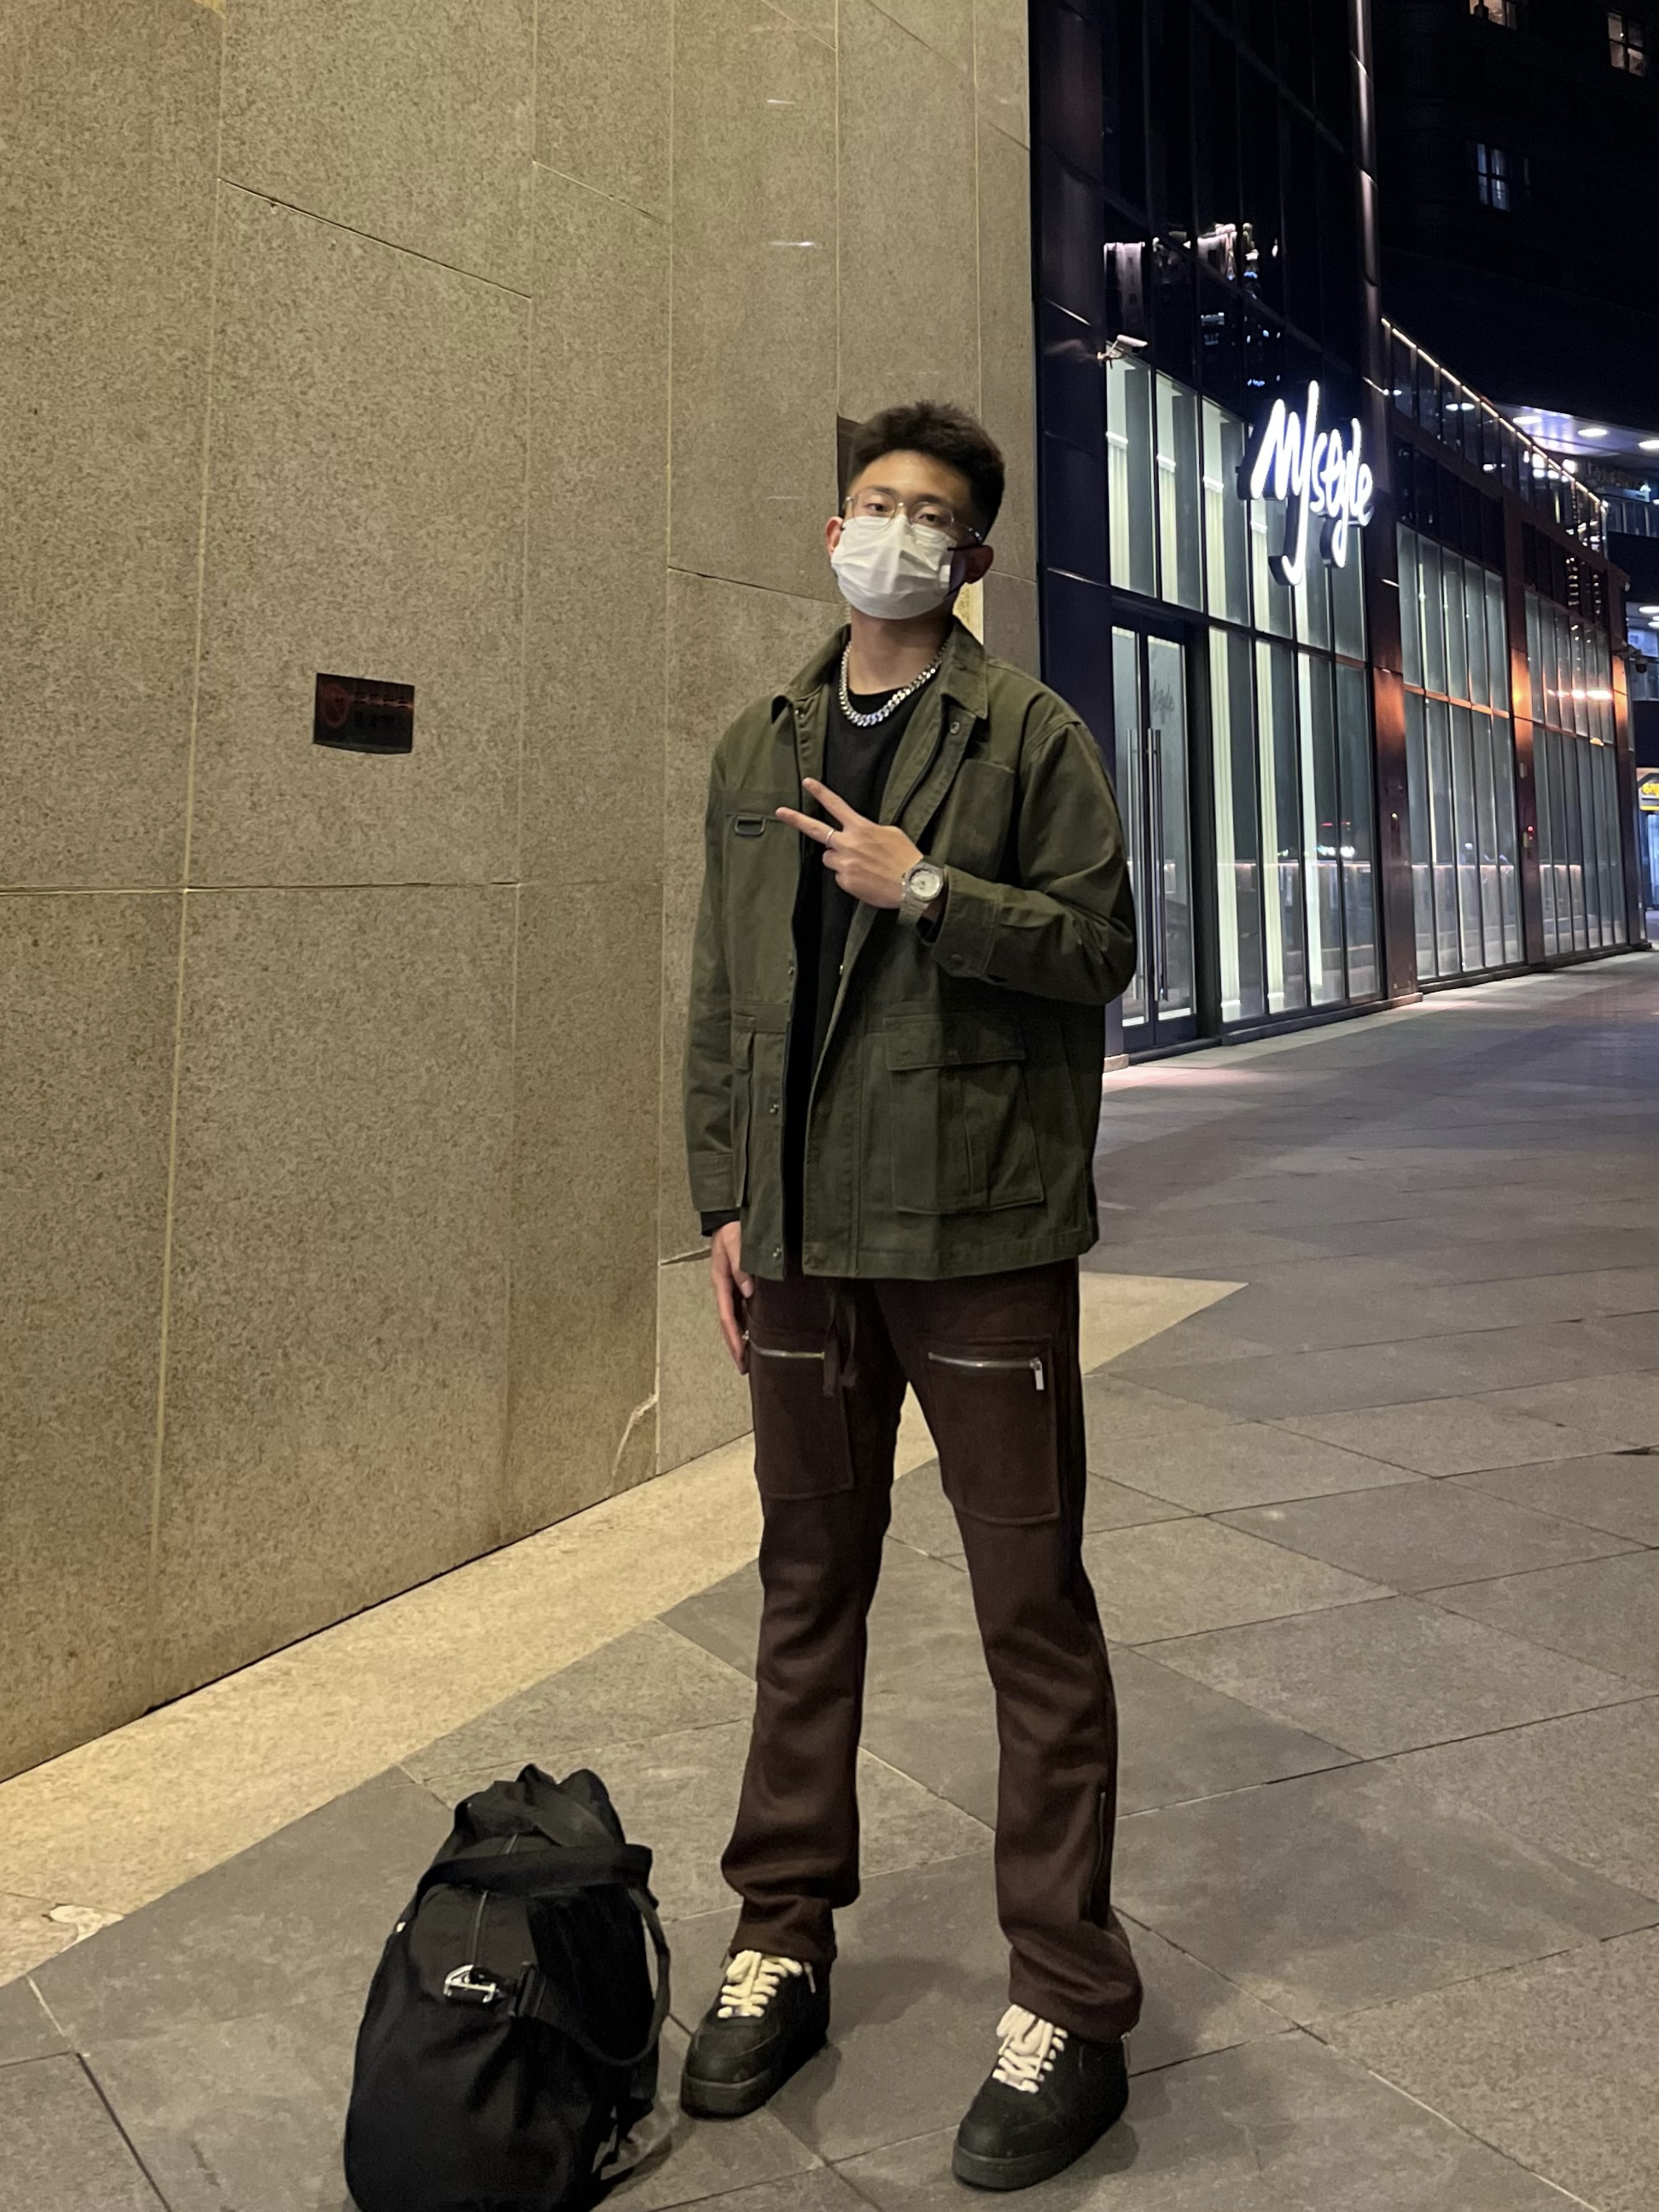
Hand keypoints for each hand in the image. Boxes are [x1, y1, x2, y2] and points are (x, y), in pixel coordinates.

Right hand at [709, 1221, 753, 1371]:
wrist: (729, 1216)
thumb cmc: (732, 1228)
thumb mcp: (735, 1244)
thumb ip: (740, 1266)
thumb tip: (748, 1290)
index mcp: (720, 1281)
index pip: (726, 1317)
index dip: (733, 1338)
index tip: (739, 1355)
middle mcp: (724, 1287)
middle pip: (728, 1323)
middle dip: (734, 1345)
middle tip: (743, 1366)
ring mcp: (730, 1286)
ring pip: (733, 1318)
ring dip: (739, 1337)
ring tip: (748, 1356)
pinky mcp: (737, 1282)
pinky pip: (739, 1307)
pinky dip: (745, 1323)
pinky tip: (753, 1332)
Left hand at [776, 778, 921, 909]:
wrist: (914, 884)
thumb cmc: (906, 857)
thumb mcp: (890, 833)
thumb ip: (868, 830)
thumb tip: (857, 836)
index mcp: (861, 828)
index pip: (836, 805)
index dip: (820, 792)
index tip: (807, 782)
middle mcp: (848, 843)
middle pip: (817, 830)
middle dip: (796, 819)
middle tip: (780, 812)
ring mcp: (844, 863)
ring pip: (830, 858)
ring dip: (839, 860)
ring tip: (862, 866)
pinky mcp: (845, 881)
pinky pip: (840, 877)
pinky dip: (850, 878)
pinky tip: (866, 879)